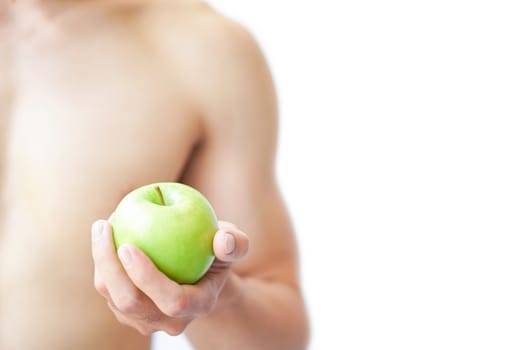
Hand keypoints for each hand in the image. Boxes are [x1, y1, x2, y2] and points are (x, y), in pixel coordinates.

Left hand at [91, 219, 248, 335]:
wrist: (202, 275)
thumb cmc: (217, 253)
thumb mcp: (234, 243)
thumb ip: (236, 242)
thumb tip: (224, 240)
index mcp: (198, 305)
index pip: (171, 300)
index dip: (147, 278)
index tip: (129, 246)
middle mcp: (171, 321)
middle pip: (131, 303)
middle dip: (110, 267)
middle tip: (104, 227)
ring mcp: (147, 320)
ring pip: (114, 298)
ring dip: (102, 262)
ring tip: (102, 225)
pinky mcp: (129, 313)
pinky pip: (109, 291)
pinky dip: (103, 264)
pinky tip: (105, 234)